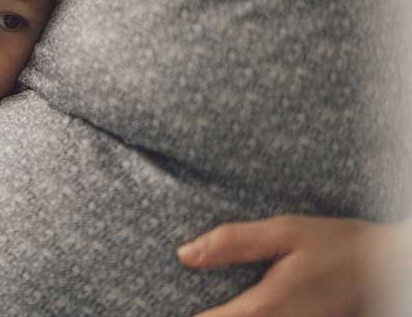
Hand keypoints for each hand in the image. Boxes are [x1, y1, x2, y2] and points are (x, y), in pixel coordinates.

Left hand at [177, 214, 402, 316]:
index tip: (153, 308)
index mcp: (267, 306)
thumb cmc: (335, 244)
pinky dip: (242, 316)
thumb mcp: (284, 232)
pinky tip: (231, 305)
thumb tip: (184, 255)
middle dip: (201, 316)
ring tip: (191, 304)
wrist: (387, 266)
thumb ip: (233, 243)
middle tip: (166, 304)